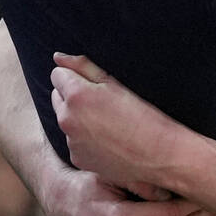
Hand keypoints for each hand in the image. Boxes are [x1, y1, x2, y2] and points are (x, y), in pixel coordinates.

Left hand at [50, 52, 185, 188]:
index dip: (76, 76)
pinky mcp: (77, 158)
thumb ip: (83, 67)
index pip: (57, 75)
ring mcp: (70, 141)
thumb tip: (58, 57)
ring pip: (66, 120)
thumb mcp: (116, 84)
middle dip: (72, 96)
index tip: (94, 84)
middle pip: (56, 97)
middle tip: (101, 102)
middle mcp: (67, 118)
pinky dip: (85, 139)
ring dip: (78, 118)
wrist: (159, 156)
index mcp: (77, 95)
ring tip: (108, 123)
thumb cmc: (144, 116)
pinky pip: (74, 142)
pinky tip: (108, 141)